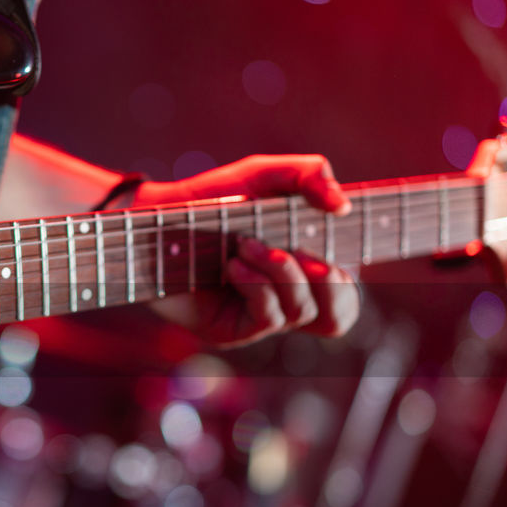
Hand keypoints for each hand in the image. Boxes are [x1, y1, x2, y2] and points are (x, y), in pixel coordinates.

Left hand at [134, 154, 360, 346]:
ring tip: (247, 245)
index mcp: (301, 267)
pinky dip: (258, 286)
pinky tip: (233, 265)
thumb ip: (309, 175)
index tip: (349, 253)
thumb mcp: (263, 176)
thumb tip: (342, 205)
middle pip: (338, 317)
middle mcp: (282, 298)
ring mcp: (257, 318)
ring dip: (281, 272)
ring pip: (301, 312)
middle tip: (304, 253)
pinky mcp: (230, 331)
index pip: (345, 290)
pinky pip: (268, 319)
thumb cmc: (212, 200)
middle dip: (332, 283)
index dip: (352, 278)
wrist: (154, 218)